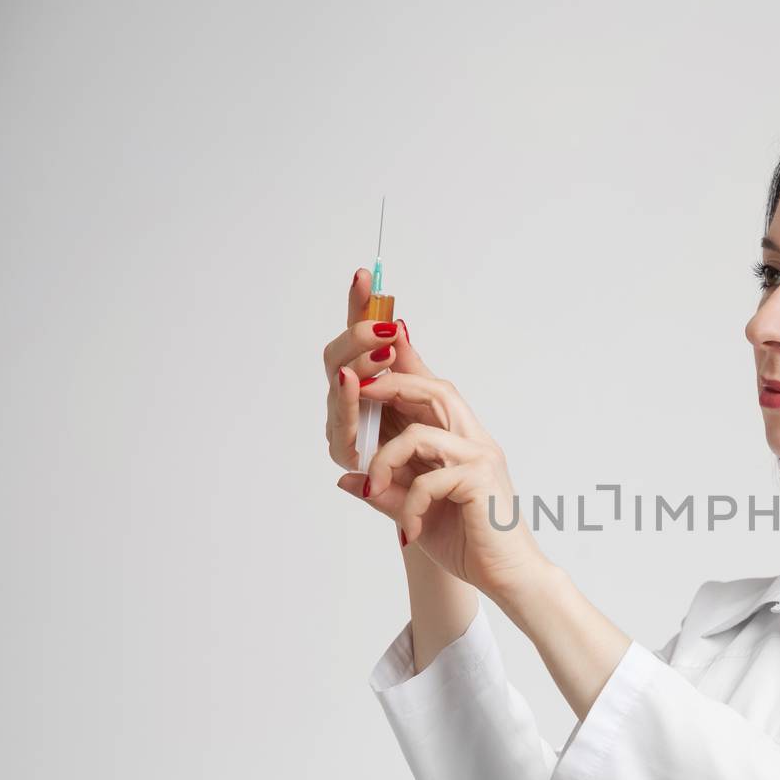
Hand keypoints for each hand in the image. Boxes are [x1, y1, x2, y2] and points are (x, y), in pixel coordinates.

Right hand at [323, 267, 422, 470]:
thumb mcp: (427, 398)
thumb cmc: (431, 451)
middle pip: (338, 355)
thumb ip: (409, 365)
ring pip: (339, 382)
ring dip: (357, 362)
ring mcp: (344, 425)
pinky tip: (351, 379)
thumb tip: (400, 324)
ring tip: (376, 347)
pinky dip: (348, 400)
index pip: (359, 338)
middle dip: (357, 335)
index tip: (365, 275)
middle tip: (383, 328)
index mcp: (368, 381)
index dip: (359, 307)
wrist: (441, 504)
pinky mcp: (347, 454)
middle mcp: (349, 400)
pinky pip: (344, 422)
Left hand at [324, 269, 549, 601]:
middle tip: (354, 388)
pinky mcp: (479, 479)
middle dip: (388, 380)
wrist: (510, 578)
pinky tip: (408, 530)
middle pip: (431, 386)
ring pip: (425, 424)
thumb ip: (386, 488)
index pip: (427, 382)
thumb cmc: (468, 543)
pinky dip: (409, 504)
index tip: (383, 317)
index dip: (405, 350)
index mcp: (455, 437)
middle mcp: (471, 436)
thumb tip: (346, 474)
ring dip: (389, 453)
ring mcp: (478, 455)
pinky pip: (428, 477)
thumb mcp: (413, 512)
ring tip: (377, 484)